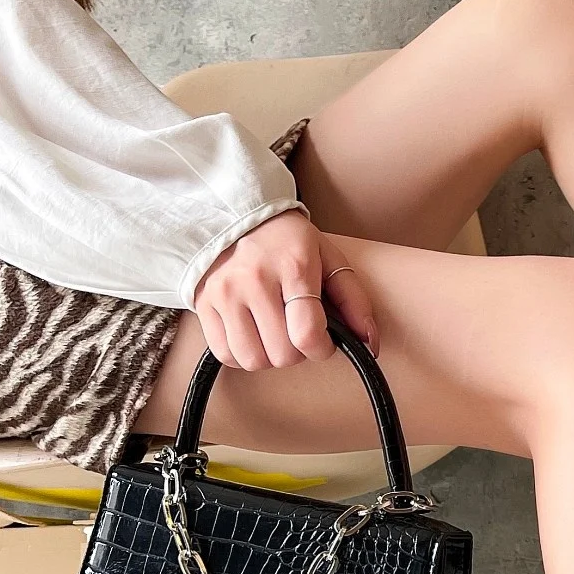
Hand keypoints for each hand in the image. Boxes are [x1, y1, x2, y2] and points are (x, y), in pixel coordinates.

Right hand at [192, 209, 377, 369]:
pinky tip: (252, 335)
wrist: (235, 214)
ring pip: (253, 359)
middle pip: (282, 354)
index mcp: (293, 267)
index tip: (323, 341)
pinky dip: (243, 355)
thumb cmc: (288, 241)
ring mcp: (225, 292)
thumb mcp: (329, 259)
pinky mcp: (204, 303)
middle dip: (297, 352)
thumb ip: (354, 301)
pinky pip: (226, 354)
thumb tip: (370, 343)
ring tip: (274, 334)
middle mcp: (256, 280)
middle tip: (296, 332)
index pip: (307, 335)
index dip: (322, 349)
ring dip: (270, 357)